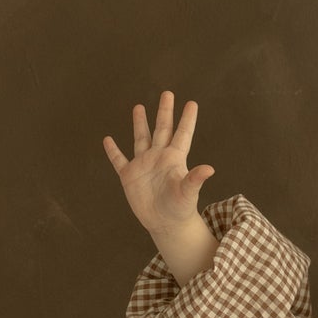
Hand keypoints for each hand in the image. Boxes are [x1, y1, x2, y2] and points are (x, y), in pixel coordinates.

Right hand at [102, 90, 215, 232]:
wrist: (165, 224)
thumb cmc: (180, 209)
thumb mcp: (188, 193)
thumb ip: (195, 179)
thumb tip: (210, 169)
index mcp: (175, 159)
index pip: (182, 134)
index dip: (187, 119)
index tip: (192, 103)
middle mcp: (159, 157)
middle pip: (162, 129)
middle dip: (164, 111)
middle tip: (168, 93)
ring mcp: (143, 165)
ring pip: (141, 139)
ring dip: (139, 123)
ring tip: (139, 106)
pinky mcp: (129, 176)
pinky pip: (119, 160)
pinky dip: (113, 151)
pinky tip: (108, 140)